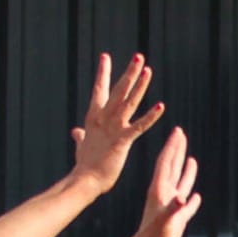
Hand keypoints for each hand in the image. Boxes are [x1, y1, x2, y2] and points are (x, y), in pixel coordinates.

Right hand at [71, 53, 167, 194]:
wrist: (84, 180)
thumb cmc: (85, 165)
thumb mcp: (82, 146)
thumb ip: (81, 137)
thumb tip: (76, 132)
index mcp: (94, 118)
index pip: (99, 90)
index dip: (103, 74)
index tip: (106, 57)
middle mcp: (102, 119)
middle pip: (118, 90)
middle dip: (129, 73)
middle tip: (139, 56)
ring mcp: (112, 128)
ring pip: (128, 102)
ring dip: (139, 85)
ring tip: (148, 69)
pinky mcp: (122, 141)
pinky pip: (139, 126)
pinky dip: (150, 116)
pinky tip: (161, 106)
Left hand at [132, 126, 202, 236]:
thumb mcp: (164, 221)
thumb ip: (175, 209)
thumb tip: (185, 198)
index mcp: (160, 190)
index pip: (167, 163)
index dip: (172, 146)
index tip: (177, 131)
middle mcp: (165, 195)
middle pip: (172, 167)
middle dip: (177, 151)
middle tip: (181, 134)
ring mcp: (171, 206)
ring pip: (180, 183)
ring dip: (186, 170)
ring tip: (191, 159)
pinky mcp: (176, 219)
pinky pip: (187, 205)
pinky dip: (192, 198)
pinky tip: (196, 196)